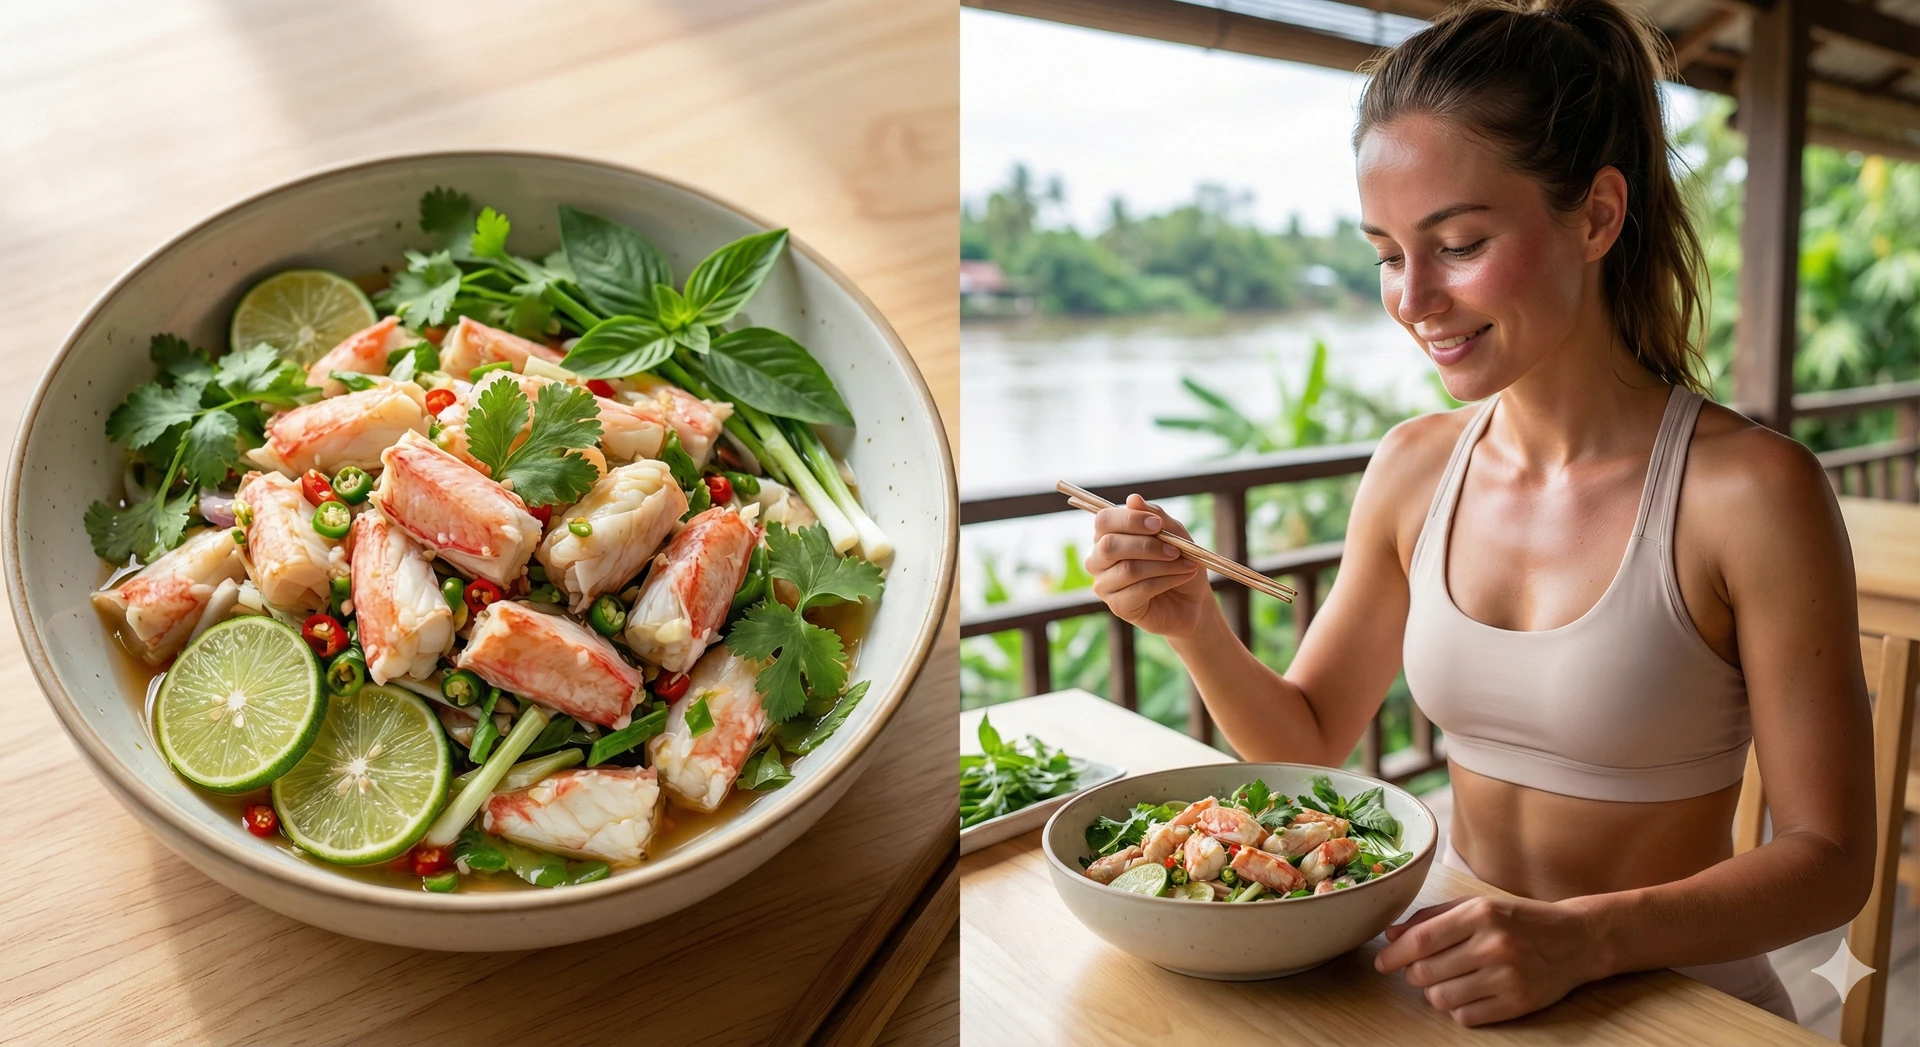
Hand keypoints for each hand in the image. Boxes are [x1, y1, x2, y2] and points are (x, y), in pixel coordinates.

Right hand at [1083, 494, 1214, 639]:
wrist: (1192, 600)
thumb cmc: (1178, 562)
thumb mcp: (1174, 534)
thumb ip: (1155, 515)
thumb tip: (1132, 499)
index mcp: (1107, 536)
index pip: (1103, 521)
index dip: (1129, 520)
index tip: (1158, 525)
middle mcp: (1099, 560)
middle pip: (1110, 546)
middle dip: (1147, 545)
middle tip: (1175, 549)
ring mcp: (1105, 585)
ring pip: (1128, 569)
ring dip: (1163, 565)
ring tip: (1187, 564)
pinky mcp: (1118, 607)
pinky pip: (1140, 590)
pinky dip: (1166, 580)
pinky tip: (1182, 577)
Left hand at [1374, 894, 1604, 1025]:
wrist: (1576, 940)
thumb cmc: (1520, 920)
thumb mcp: (1478, 906)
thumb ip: (1433, 918)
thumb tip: (1392, 935)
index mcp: (1481, 914)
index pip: (1422, 939)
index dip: (1395, 954)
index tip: (1383, 962)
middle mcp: (1494, 945)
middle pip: (1426, 972)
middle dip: (1414, 974)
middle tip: (1420, 970)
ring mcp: (1508, 976)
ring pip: (1442, 998)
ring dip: (1434, 992)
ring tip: (1446, 981)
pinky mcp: (1518, 1003)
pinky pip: (1466, 1016)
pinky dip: (1457, 1008)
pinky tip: (1468, 993)